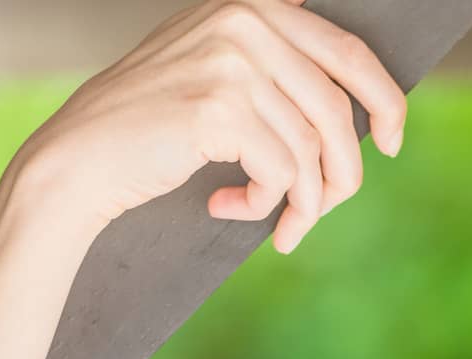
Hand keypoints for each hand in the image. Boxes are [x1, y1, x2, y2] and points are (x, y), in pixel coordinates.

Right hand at [13, 0, 408, 253]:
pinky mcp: (219, 109)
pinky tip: (228, 207)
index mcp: (253, 6)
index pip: (349, 50)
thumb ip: (273, 66)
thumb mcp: (215, 72)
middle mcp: (245, 22)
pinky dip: (264, 204)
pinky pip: (280, 173)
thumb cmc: (151, 130)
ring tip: (282, 225)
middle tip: (328, 208)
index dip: (385, 99)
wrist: (79, 160)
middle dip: (344, 172)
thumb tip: (351, 107)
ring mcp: (232, 63)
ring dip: (305, 201)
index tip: (392, 141)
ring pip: (312, 149)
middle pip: (338, 110)